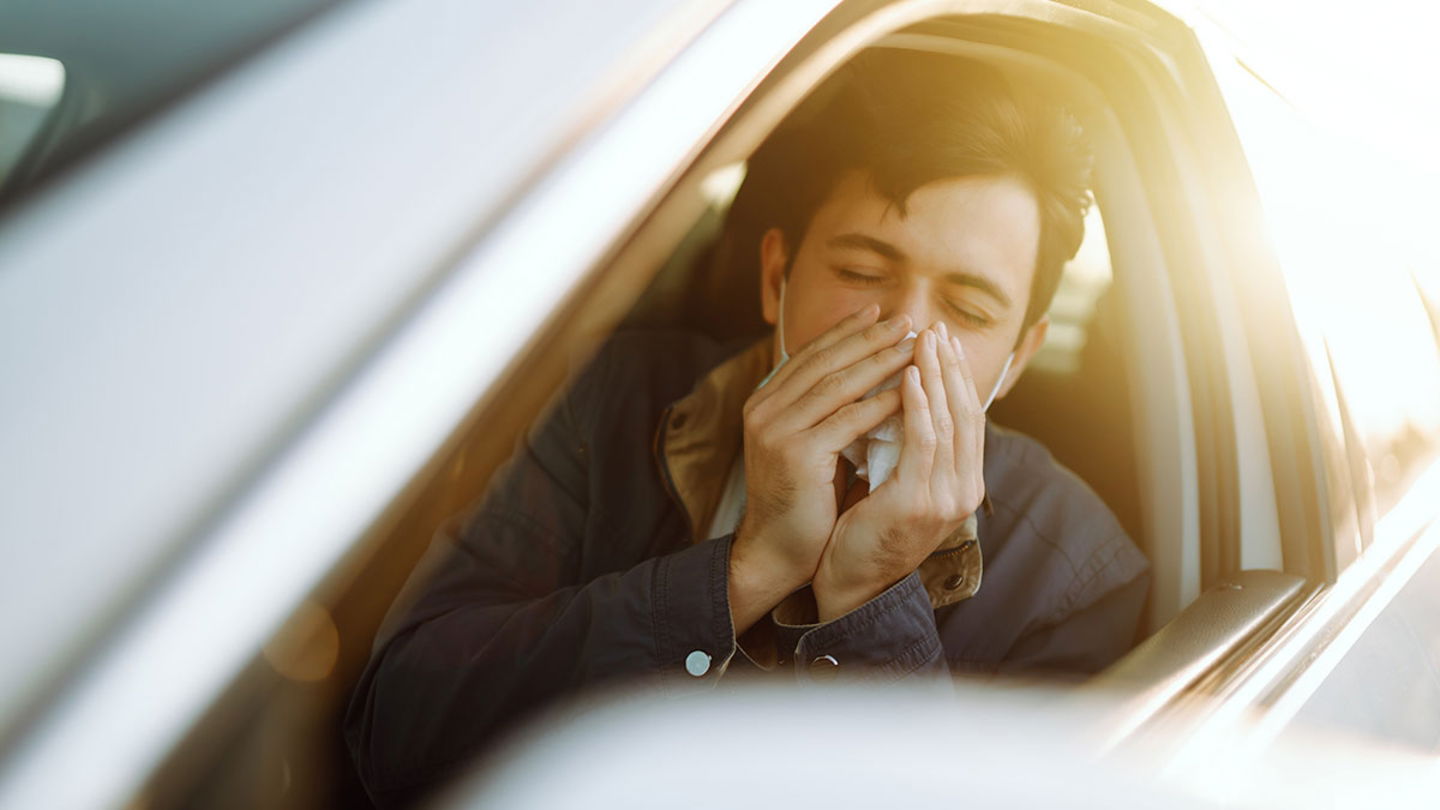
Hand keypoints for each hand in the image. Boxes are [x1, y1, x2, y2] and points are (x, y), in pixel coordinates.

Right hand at [728, 305, 915, 632]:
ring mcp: (775, 429)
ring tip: (915, 347)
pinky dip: (880, 404)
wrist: (777, 550)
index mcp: (764, 402)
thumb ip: (824, 409)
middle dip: (869, 338)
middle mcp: (763, 409)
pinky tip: (909, 393)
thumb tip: (865, 370)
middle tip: (907, 320)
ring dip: (881, 363)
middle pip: (825, 362)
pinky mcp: (795, 453)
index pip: (810, 355)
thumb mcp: (809, 444)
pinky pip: (847, 420)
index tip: (880, 313)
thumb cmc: (803, 499)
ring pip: (837, 385)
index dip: (846, 331)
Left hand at [813, 324, 985, 620]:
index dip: (957, 376)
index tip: (941, 339)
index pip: (967, 417)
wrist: (848, 583)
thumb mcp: (896, 482)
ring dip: (937, 375)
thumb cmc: (864, 529)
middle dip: (951, 366)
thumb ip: (908, 448)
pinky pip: (924, 443)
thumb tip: (903, 396)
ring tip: (922, 339)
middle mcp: (963, 490)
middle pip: (965, 413)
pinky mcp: (918, 502)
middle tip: (935, 327)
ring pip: (949, 421)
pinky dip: (919, 405)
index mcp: (961, 484)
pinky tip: (910, 377)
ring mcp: (945, 498)